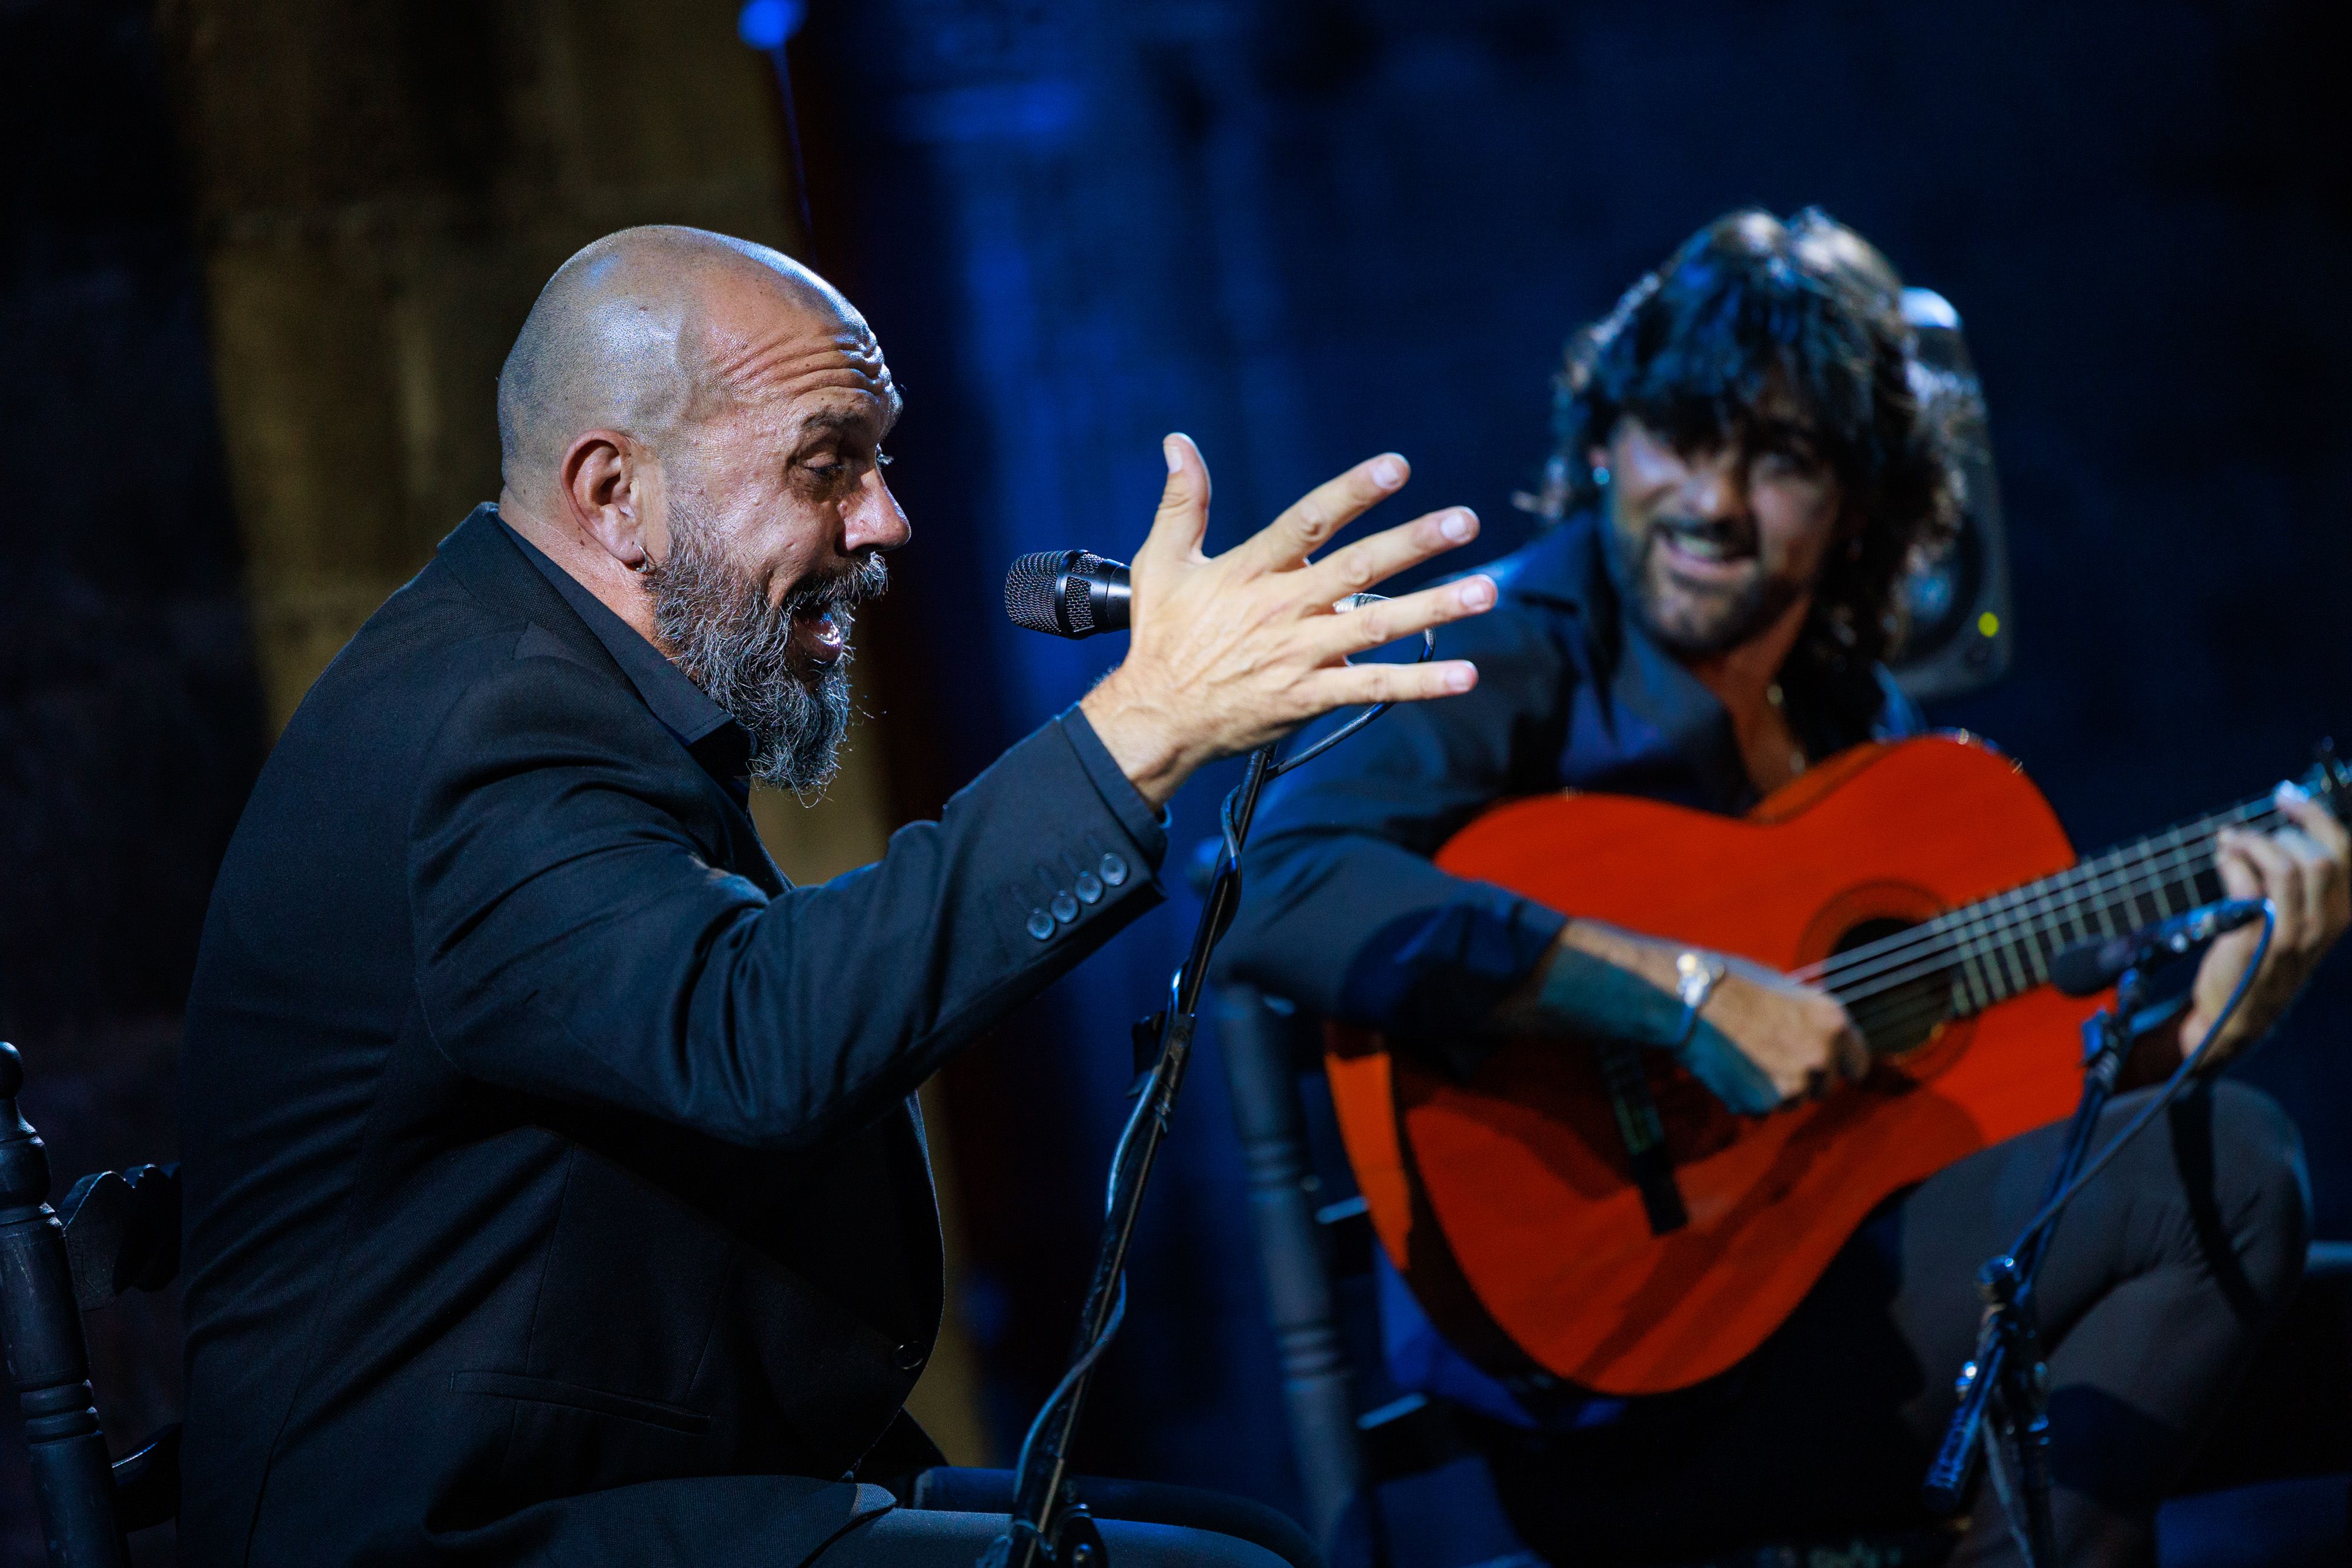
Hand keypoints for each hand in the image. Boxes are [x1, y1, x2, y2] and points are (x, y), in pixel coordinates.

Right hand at [1080, 434, 1494, 806]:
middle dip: (1415, 542)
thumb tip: (1178, 442)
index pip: (1308, 521)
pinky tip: (1465, 674)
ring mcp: (1301, 654)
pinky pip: (1374, 688)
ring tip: (1486, 590)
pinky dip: (1421, 683)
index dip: (1353, 492)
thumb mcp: (1162, 563)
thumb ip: (1182, 501)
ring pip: (1378, 625)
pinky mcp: (1311, 695)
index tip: (1397, 467)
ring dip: (1436, 607)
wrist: (1158, 718)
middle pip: (1358, 567)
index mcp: (1251, 570)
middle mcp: (1283, 608)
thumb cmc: (1163, 639)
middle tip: (1466, 521)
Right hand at [1518, 922, 1868, 1114]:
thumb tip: (1817, 1034)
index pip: (1859, 1063)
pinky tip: (1727, 1070)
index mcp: (1833, 1021)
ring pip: (1792, 1100)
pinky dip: (1745, 1097)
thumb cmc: (1729, 982)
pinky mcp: (1763, 1103)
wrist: (1685, 999)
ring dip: (1773, 1089)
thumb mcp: (1786, 989)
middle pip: (1824, 1087)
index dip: (1841, 1065)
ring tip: (1742, 1058)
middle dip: (1803, 1077)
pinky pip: (1760, 1109)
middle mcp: (1822, 1056)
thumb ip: (1809, 1017)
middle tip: (1768, 1055)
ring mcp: (1794, 1083)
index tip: (1830, 1069)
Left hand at [2180, 781, 2350, 1065]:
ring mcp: (2289, 934)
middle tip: (2247, 835)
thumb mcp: (2299, 923)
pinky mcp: (2254, 940)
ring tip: (2230, 842)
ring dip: (2251, 845)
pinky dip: (2232, 864)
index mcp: (2339, 915)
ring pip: (2283, 869)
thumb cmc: (2266, 959)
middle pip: (2316, 859)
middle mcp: (2321, 925)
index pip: (2344, 853)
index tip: (2288, 797)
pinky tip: (2222, 859)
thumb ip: (2300, 883)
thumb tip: (2281, 827)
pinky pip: (2247, 888)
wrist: (2237, 1014)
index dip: (2317, 817)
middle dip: (2278, 834)